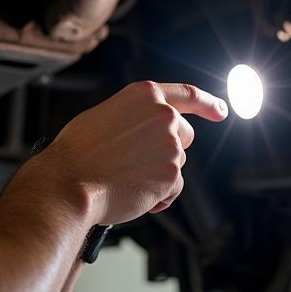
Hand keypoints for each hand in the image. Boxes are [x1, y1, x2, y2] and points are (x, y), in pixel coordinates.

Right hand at [45, 80, 227, 224]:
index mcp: (144, 95)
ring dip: (157, 175)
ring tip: (124, 179)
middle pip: (185, 136)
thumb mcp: (103, 117)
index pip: (187, 94)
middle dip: (170, 150)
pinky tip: (134, 195)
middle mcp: (163, 116)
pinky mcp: (172, 175)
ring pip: (176, 165)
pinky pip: (173, 189)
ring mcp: (170, 146)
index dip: (208, 103)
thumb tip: (143, 132)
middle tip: (140, 163)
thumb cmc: (77, 153)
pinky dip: (158, 196)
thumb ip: (132, 118)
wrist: (70, 182)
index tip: (221, 110)